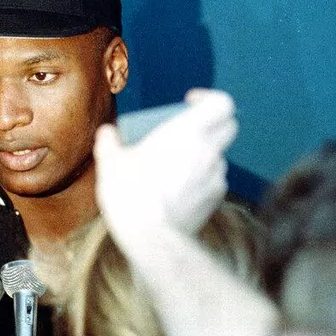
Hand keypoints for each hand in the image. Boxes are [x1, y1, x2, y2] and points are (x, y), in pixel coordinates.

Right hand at [94, 89, 237, 252]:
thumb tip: (107, 133)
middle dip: (210, 123)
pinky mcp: (215, 200)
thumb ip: (109, 142)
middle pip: (228, 127)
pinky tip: (176, 188)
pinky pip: (213, 181)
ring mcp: (215, 177)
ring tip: (174, 164)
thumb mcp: (110, 163)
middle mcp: (208, 151)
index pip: (221, 103)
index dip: (209, 98)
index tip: (188, 102)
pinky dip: (200, 179)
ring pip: (219, 155)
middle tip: (183, 130)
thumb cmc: (130, 194)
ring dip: (202, 154)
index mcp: (187, 132)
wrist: (150, 237)